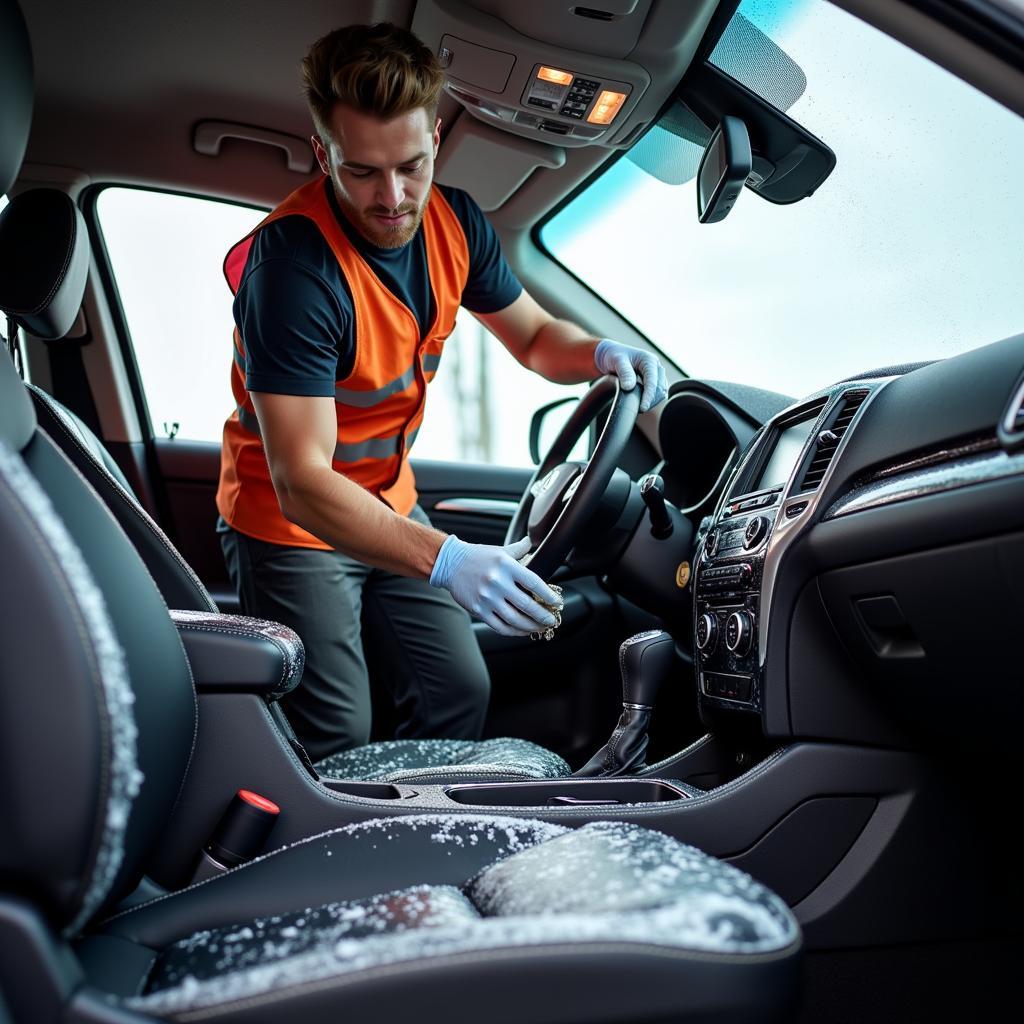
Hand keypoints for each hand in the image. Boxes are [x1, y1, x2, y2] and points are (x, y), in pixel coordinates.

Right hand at [429, 536, 562, 636]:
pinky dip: (514, 631)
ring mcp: (487, 598)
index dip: (548, 595)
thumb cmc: (478, 556)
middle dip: (543, 616)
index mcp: (506, 566)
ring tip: (540, 628)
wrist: (451, 563)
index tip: (556, 603)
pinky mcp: (479, 609)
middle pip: (527, 605)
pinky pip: (500, 626)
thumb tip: (532, 542)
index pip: (533, 583)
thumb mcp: (500, 550)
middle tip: (551, 620)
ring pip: (515, 619)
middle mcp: (497, 582)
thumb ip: (518, 549)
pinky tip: (522, 631)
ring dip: (531, 626)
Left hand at [593, 339, 667, 412]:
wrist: (611, 354)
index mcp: (649, 360)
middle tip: (637, 410)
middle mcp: (656, 366)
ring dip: (652, 402)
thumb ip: (624, 373)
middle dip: (651, 401)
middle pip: (660, 389)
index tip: (642, 408)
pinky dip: (651, 400)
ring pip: (661, 392)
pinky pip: (658, 393)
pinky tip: (641, 403)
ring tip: (639, 408)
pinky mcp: (654, 380)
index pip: (653, 382)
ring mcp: (656, 374)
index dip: (648, 396)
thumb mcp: (616, 361)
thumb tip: (629, 387)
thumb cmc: (613, 355)